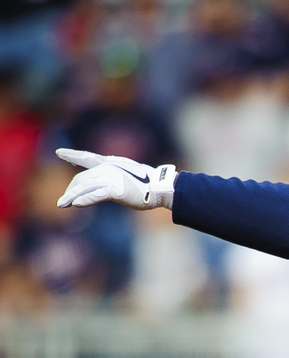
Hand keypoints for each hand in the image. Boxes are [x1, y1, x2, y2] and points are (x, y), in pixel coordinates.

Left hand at [56, 148, 175, 209]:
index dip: (73, 155)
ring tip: (61, 204)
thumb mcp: (128, 176)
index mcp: (111, 164)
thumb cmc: (149, 184)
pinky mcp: (115, 189)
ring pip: (84, 187)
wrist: (160, 187)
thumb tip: (110, 186)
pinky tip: (75, 204)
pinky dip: (84, 199)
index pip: (87, 157)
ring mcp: (110, 178)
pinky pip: (95, 195)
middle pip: (82, 178)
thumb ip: (116, 178)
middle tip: (63, 201)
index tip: (59, 152)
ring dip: (71, 196)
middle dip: (71, 190)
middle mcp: (107, 168)